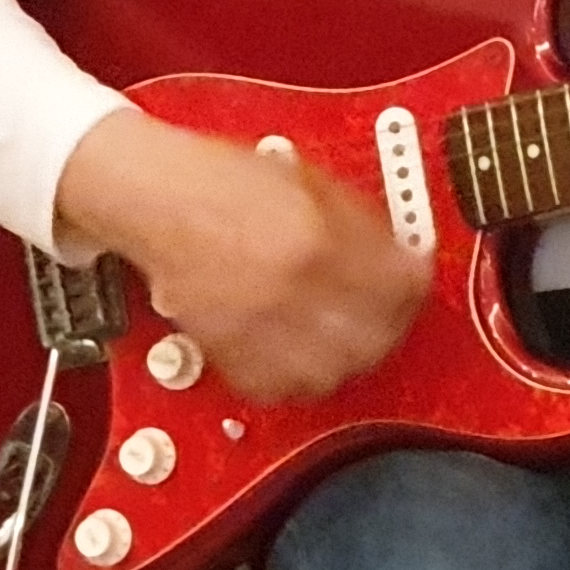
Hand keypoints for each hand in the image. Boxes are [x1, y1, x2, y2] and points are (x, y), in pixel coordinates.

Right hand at [52, 111, 428, 402]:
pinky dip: (296, 379)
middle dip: (391, 328)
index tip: (415, 282)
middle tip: (389, 315)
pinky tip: (304, 356)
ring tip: (350, 340)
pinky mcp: (221, 347)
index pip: (400, 286)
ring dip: (347, 361)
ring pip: (328, 374)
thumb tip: (408, 255)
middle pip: (372, 339)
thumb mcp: (311, 183)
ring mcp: (251, 323)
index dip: (416, 286)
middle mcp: (286, 286)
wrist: (152, 195)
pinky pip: (274, 387)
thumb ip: (365, 224)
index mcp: (316, 239)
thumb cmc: (223, 182)